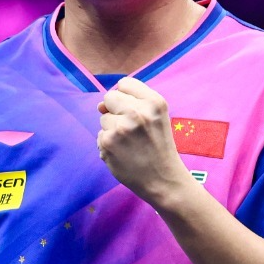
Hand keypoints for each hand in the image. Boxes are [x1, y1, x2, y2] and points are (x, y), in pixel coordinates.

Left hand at [96, 76, 190, 203]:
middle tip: (130, 128)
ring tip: (129, 144)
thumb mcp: (157, 118)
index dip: (126, 97)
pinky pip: (100, 136)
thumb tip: (100, 105)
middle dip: (115, 110)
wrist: (163, 180)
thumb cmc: (159, 146)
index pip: (125, 84)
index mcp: (154, 102)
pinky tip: (123, 154)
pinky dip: (108, 145)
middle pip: (110, 97)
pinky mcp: (108, 143)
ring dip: (112, 129)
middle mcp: (137, 112)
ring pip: (104, 118)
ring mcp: (121, 127)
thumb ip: (132, 103)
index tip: (134, 110)